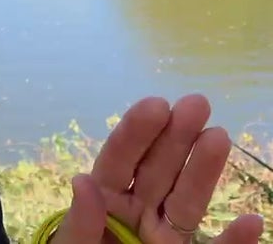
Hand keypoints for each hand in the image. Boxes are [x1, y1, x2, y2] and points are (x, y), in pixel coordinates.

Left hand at [49, 94, 264, 243]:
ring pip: (188, 200)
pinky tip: (252, 223)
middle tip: (196, 101)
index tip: (155, 103)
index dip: (136, 132)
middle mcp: (138, 213)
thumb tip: (83, 180)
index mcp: (103, 202)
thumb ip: (78, 223)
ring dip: (204, 170)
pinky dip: (235, 242)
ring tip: (218, 135)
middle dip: (176, 136)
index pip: (119, 161)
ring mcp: (164, 237)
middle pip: (158, 170)